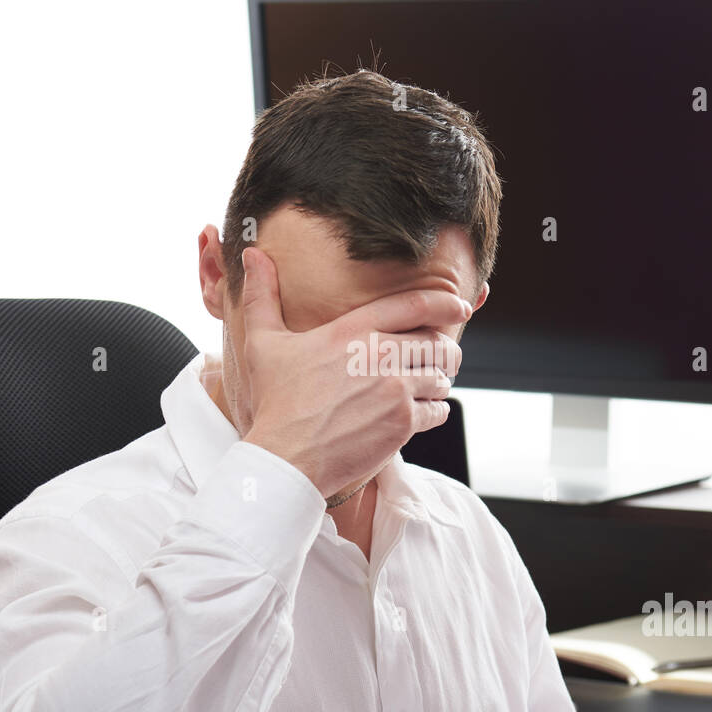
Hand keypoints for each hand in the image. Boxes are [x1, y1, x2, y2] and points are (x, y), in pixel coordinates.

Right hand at [239, 246, 469, 497]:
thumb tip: (252, 254)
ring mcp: (395, 390)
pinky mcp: (403, 423)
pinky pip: (439, 410)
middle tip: (440, 359)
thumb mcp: (263, 342)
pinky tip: (420, 414)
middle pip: (438, 342)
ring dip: (437, 382)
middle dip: (444, 350)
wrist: (285, 457)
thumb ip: (262, 295)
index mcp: (353, 330)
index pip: (416, 305)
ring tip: (426, 388)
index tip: (459, 306)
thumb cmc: (274, 402)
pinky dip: (434, 411)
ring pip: (442, 377)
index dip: (445, 303)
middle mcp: (380, 354)